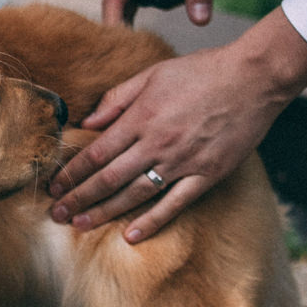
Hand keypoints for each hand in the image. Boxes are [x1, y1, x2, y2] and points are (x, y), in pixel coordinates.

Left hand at [48, 10, 306, 241]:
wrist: (254, 78)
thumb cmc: (202, 71)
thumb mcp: (151, 74)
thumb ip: (116, 99)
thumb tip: (86, 123)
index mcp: (140, 118)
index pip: (95, 153)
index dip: (71, 173)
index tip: (52, 187)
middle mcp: (156, 143)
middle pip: (108, 178)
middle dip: (78, 198)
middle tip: (56, 214)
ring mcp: (182, 162)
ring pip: (134, 195)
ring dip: (104, 212)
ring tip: (79, 225)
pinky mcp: (207, 175)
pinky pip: (174, 204)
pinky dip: (152, 222)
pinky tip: (131, 236)